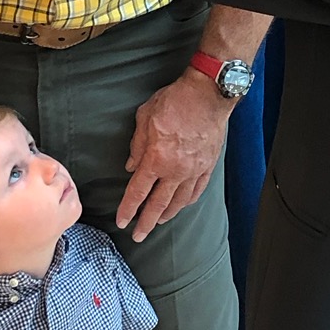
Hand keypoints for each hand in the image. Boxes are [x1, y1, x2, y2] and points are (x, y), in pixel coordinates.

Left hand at [118, 72, 227, 240]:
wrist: (207, 94)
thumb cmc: (174, 101)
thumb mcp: (144, 118)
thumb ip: (136, 146)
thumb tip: (131, 166)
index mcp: (156, 159)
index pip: (137, 192)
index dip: (128, 209)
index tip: (122, 221)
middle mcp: (175, 170)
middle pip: (158, 205)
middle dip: (145, 222)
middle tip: (138, 236)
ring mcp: (194, 170)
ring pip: (179, 202)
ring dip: (166, 215)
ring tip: (158, 223)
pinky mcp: (208, 166)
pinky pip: (196, 191)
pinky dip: (186, 202)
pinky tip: (181, 206)